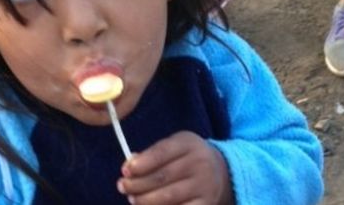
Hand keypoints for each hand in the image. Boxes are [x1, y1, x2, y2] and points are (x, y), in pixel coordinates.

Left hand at [117, 131, 232, 204]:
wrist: (221, 171)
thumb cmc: (187, 157)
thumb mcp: (174, 146)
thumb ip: (152, 153)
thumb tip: (129, 165)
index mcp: (189, 144)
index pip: (162, 152)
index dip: (142, 163)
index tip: (125, 170)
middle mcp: (200, 164)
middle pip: (163, 176)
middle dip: (137, 184)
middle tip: (123, 186)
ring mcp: (204, 186)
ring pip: (168, 197)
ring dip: (145, 200)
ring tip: (133, 199)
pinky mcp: (206, 204)